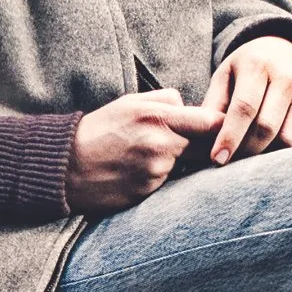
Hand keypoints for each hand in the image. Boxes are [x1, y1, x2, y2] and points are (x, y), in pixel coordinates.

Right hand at [66, 90, 223, 211]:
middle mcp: (160, 142)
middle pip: (207, 146)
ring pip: (187, 164)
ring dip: (180, 162)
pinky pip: (168, 181)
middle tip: (201, 145)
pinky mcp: (149, 190)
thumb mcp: (129, 103)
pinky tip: (139, 172)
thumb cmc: (99, 131)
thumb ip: (165, 101)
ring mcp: (156, 169)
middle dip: (208, 146)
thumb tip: (190, 106)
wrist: (66, 166)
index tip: (225, 128)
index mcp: (157, 115)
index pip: (210, 121)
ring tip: (149, 156)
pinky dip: (161, 177)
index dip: (222, 126)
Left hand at [201, 38, 291, 162]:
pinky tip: (272, 152)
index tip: (218, 159)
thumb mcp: (225, 76)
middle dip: (246, 150)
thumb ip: (213, 105)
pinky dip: (289, 154)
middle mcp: (288, 77)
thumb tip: (202, 139)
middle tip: (232, 160)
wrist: (286, 49)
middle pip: (267, 128)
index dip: (230, 137)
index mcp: (258, 65)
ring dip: (268, 155)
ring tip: (251, 156)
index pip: (245, 108)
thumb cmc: (247, 69)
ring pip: (289, 140)